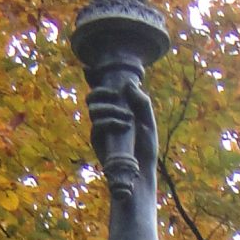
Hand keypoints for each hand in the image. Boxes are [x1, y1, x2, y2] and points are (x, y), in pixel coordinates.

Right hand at [88, 77, 157, 201]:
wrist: (140, 171)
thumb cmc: (146, 148)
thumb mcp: (148, 122)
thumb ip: (141, 102)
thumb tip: (129, 84)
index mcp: (119, 108)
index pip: (104, 89)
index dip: (94, 77)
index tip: (90, 68)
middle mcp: (107, 115)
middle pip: (93, 97)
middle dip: (100, 91)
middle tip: (113, 94)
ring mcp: (101, 127)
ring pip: (94, 108)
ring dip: (110, 108)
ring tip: (127, 117)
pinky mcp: (97, 140)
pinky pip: (97, 124)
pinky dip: (110, 121)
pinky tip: (124, 125)